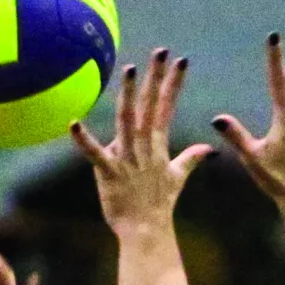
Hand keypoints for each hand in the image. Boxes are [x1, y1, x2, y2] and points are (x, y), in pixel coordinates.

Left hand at [69, 48, 212, 236]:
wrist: (147, 232)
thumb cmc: (158, 207)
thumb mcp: (177, 178)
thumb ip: (191, 159)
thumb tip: (210, 149)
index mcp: (157, 146)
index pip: (166, 108)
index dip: (173, 84)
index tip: (180, 60)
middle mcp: (145, 148)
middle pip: (151, 107)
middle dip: (156, 79)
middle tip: (160, 52)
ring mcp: (128, 160)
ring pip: (128, 122)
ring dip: (130, 96)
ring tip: (131, 70)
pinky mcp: (110, 174)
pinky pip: (96, 155)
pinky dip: (84, 141)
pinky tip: (73, 124)